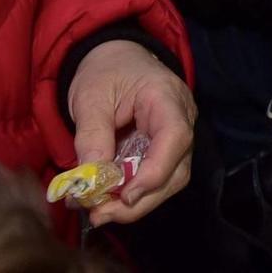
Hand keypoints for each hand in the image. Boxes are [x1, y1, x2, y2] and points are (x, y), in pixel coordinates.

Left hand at [65, 40, 195, 226]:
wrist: (113, 58)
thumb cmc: (104, 72)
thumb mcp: (90, 98)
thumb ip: (92, 136)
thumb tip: (91, 181)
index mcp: (166, 97)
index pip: (175, 138)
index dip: (155, 172)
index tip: (125, 196)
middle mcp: (181, 119)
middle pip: (177, 170)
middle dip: (142, 199)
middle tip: (101, 214)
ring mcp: (175, 137)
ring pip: (170, 181)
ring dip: (137, 204)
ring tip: (99, 212)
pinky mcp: (162, 150)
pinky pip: (156, 179)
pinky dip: (132, 195)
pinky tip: (105, 202)